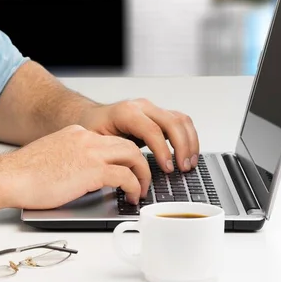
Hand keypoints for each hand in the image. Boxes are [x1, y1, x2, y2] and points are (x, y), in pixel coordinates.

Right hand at [2, 125, 149, 208]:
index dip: (123, 157)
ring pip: (132, 155)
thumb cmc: (24, 173)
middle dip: (140, 163)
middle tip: (142, 179)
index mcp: (76, 133)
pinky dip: (133, 187)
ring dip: (142, 174)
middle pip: (127, 144)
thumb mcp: (52, 156)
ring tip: (141, 190)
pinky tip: (131, 196)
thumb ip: (70, 158)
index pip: (109, 140)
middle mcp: (86, 138)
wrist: (11, 176)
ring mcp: (90, 152)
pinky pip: (125, 176)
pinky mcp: (92, 170)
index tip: (128, 169)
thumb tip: (80, 174)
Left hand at [78, 99, 199, 173]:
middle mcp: (141, 107)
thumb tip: (127, 174)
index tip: (168, 168)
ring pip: (181, 119)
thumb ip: (113, 154)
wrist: (90, 117)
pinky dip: (189, 137)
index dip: (163, 151)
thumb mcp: (97, 142)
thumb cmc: (92, 129)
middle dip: (182, 147)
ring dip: (190, 142)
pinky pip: (180, 122)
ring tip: (189, 163)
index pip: (152, 130)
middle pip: (172, 122)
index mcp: (126, 112)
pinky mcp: (158, 115)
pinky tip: (189, 154)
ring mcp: (152, 109)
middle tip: (183, 168)